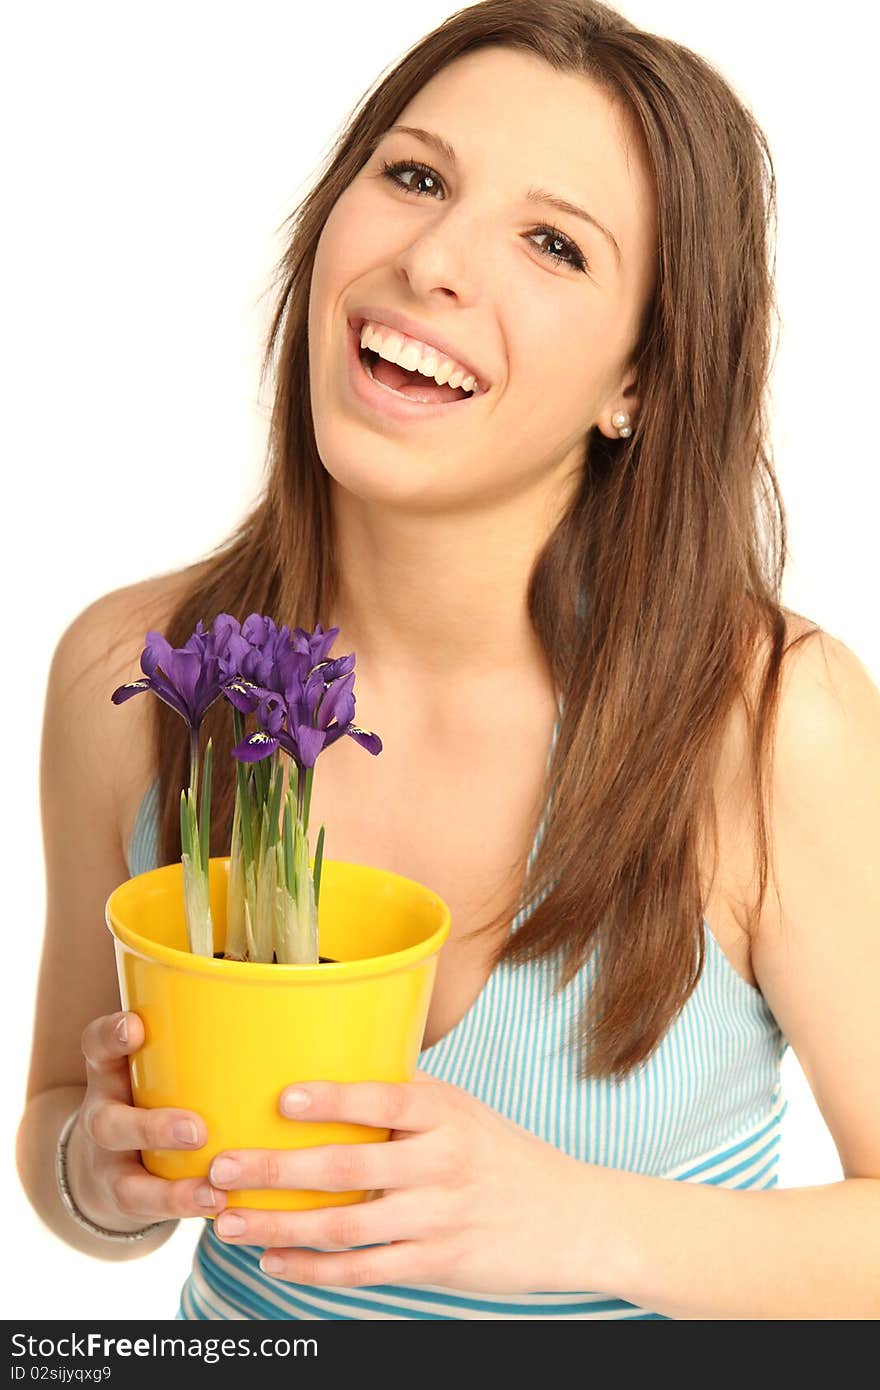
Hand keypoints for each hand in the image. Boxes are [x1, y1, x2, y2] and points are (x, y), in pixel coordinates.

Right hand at [69, 1010, 227, 1230]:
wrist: (115, 1160)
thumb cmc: (159, 1091)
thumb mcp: (160, 1062)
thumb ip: (200, 1042)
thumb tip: (286, 1010)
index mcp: (111, 1074)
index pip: (97, 1047)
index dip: (111, 1036)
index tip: (136, 1026)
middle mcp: (105, 1118)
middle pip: (109, 1123)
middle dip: (153, 1127)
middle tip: (197, 1130)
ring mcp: (112, 1166)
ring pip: (128, 1183)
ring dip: (173, 1191)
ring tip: (214, 1191)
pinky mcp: (128, 1202)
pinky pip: (151, 1213)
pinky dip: (187, 1210)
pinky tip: (223, 1207)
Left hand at [208, 1074, 596, 1292]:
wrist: (574, 1218)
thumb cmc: (504, 1156)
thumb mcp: (465, 1111)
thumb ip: (407, 1097)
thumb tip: (333, 1064)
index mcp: (445, 1114)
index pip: (383, 1099)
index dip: (332, 1099)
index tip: (281, 1099)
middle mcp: (441, 1163)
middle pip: (348, 1168)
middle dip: (276, 1169)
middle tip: (222, 1168)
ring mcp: (439, 1217)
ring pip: (347, 1226)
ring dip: (280, 1226)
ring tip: (230, 1222)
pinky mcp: (438, 1264)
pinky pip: (365, 1271)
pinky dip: (314, 1270)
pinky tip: (276, 1262)